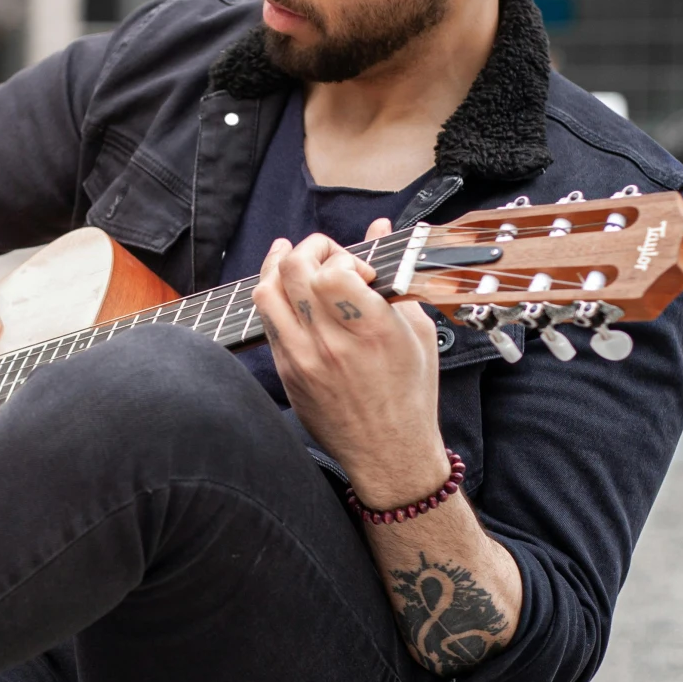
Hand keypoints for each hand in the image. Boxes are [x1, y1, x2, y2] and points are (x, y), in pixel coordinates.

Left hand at [251, 228, 448, 508]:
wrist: (388, 452)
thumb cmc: (410, 392)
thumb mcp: (416, 331)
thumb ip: (393, 276)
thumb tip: (379, 229)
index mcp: (371, 330)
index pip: (332, 271)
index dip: (343, 258)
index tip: (358, 270)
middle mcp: (331, 342)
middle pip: (293, 270)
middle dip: (309, 249)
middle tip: (326, 254)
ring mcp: (302, 358)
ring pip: (266, 292)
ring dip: (279, 267)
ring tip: (294, 259)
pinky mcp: (287, 372)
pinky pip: (266, 321)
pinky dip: (275, 299)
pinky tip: (289, 293)